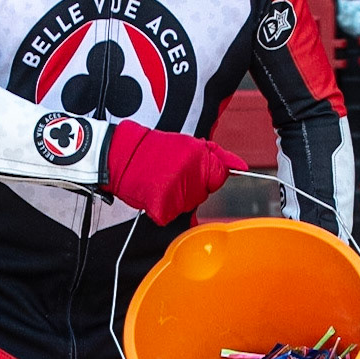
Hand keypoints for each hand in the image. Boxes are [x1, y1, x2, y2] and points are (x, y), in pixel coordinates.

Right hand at [103, 120, 247, 225]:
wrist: (117, 155)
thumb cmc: (149, 150)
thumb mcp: (185, 144)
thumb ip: (215, 156)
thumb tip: (242, 167)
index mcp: (199, 156)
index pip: (219, 176)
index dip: (207, 174)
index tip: (194, 172)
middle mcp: (191, 175)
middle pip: (203, 192)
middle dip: (191, 185)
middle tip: (170, 173)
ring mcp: (177, 194)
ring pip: (188, 205)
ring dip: (177, 197)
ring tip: (159, 181)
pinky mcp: (163, 209)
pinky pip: (170, 215)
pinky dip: (162, 208)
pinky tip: (153, 193)